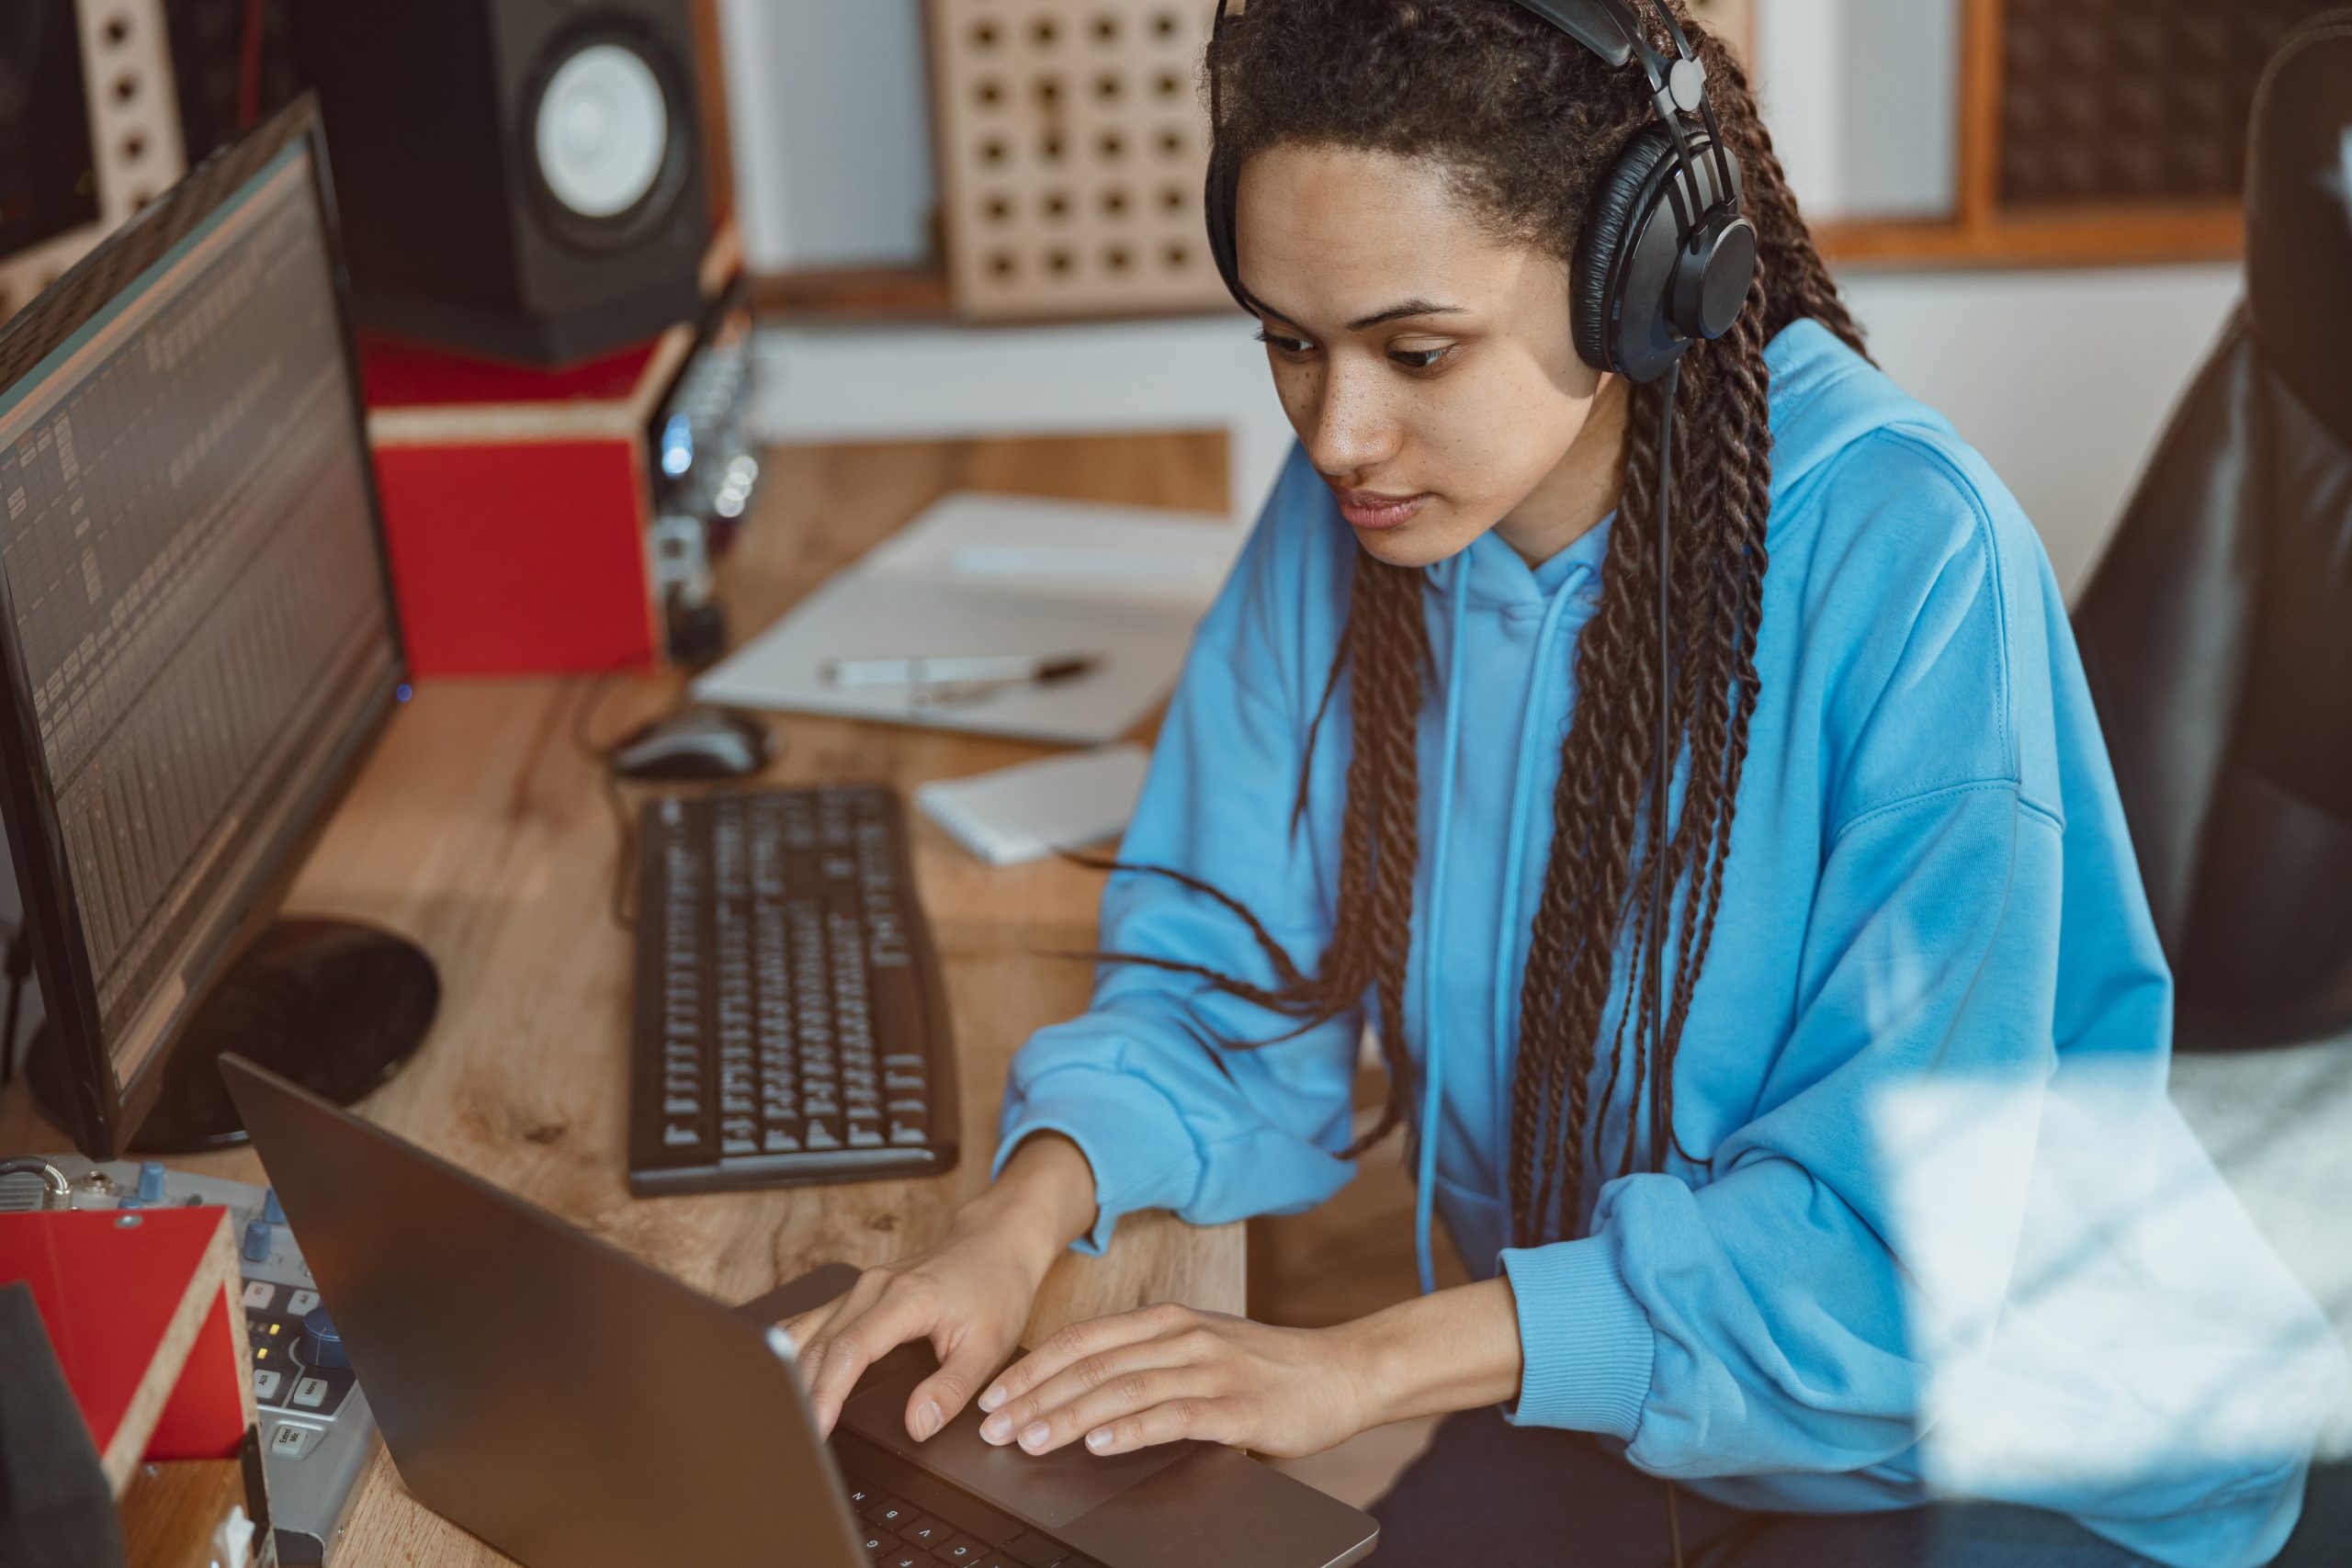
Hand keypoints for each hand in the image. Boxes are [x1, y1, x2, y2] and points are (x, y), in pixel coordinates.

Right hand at [781, 1133, 1096, 1443]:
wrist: (996, 1241)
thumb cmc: (996, 1289)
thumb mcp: (990, 1346)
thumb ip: (953, 1388)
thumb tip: (917, 1426)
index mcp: (905, 1298)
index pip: (849, 1350)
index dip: (827, 1393)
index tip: (816, 1431)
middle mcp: (873, 1287)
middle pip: (819, 1344)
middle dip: (801, 1395)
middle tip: (795, 1443)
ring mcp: (860, 1287)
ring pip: (808, 1332)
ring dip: (791, 1374)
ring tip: (785, 1419)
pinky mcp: (857, 1293)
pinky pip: (813, 1321)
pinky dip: (794, 1351)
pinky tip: (785, 1377)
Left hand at [971, 1302, 1375, 1460]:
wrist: (1343, 1372)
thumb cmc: (1266, 1368)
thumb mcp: (1199, 1350)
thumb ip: (1148, 1363)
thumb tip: (1078, 1394)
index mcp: (1166, 1321)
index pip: (1082, 1340)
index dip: (1031, 1368)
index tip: (992, 1396)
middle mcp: (1182, 1337)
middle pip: (1092, 1365)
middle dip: (1035, 1397)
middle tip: (993, 1427)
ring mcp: (1210, 1368)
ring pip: (1124, 1389)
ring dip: (1069, 1415)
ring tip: (1030, 1439)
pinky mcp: (1237, 1406)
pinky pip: (1174, 1415)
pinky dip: (1131, 1429)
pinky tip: (1100, 1443)